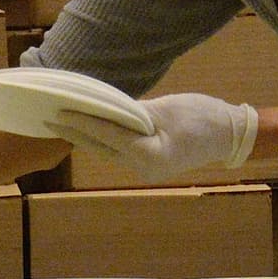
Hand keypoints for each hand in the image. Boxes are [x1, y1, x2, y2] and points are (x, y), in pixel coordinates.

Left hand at [41, 91, 257, 180]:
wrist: (231, 135)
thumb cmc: (203, 117)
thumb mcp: (166, 109)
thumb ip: (132, 111)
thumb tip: (102, 108)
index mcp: (150, 155)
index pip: (108, 134)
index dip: (82, 121)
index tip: (59, 111)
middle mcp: (143, 168)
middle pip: (102, 147)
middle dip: (74, 133)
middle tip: (47, 119)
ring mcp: (146, 170)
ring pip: (107, 151)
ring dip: (85, 137)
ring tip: (60, 123)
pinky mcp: (149, 165)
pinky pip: (119, 150)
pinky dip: (103, 139)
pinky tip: (87, 130)